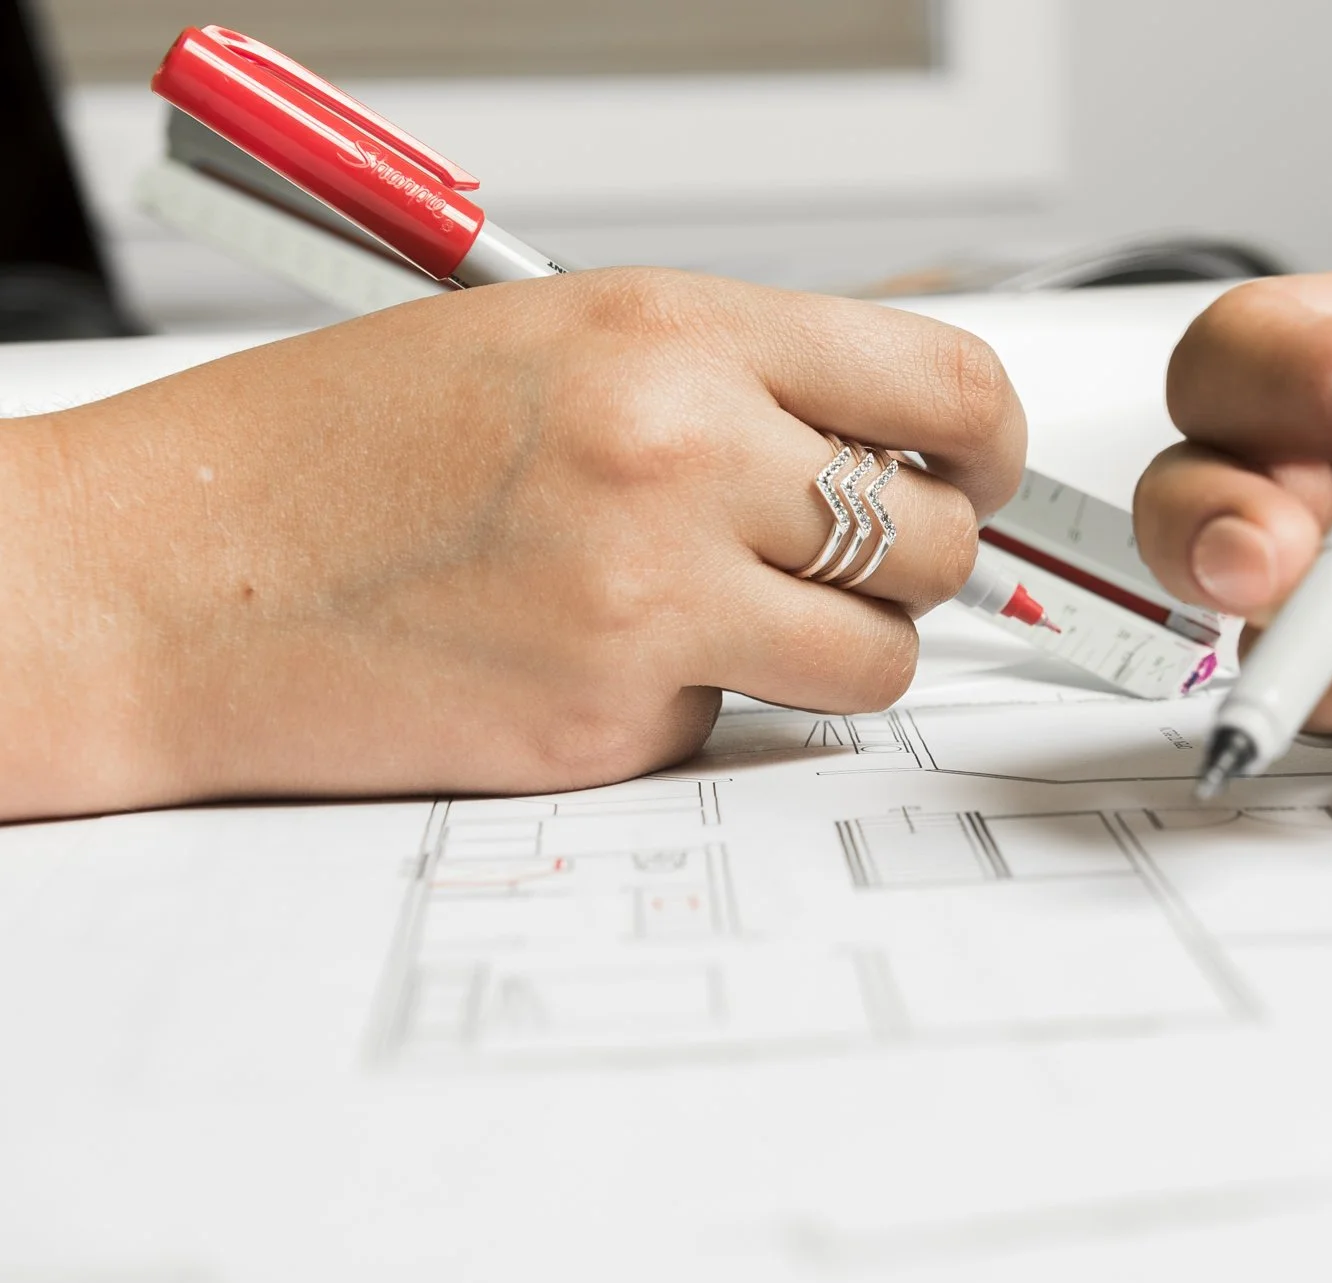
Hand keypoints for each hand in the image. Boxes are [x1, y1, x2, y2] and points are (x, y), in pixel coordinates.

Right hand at [0, 269, 1024, 818]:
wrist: (169, 574)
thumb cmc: (337, 451)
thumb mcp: (553, 343)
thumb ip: (729, 379)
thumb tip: (881, 439)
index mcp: (671, 333)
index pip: (944, 382)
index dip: (986, 443)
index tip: (976, 474)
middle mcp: (681, 453)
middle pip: (936, 537)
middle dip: (911, 565)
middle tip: (840, 565)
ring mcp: (651, 598)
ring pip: (878, 658)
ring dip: (833, 652)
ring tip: (720, 619)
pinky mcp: (612, 723)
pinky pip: (741, 725)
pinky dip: (696, 705)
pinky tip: (587, 661)